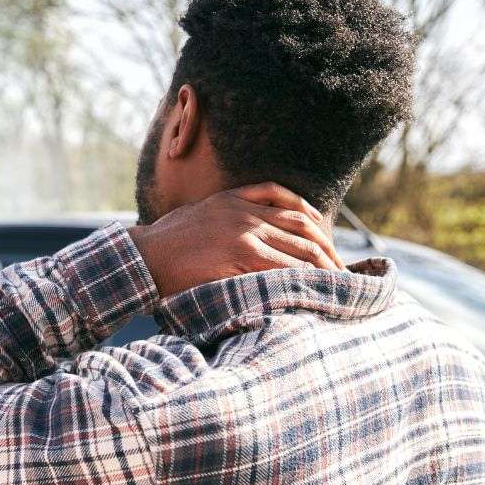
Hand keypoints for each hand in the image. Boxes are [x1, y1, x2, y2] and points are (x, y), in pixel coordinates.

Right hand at [128, 182, 344, 296]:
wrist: (142, 256)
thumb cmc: (163, 244)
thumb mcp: (196, 217)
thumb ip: (223, 218)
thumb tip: (242, 237)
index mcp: (234, 198)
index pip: (288, 202)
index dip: (313, 222)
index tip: (324, 242)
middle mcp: (244, 211)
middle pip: (302, 225)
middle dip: (326, 248)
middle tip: (341, 268)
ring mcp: (244, 231)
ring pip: (298, 246)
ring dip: (322, 266)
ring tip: (337, 283)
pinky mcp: (241, 253)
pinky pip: (283, 265)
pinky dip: (303, 276)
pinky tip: (314, 286)